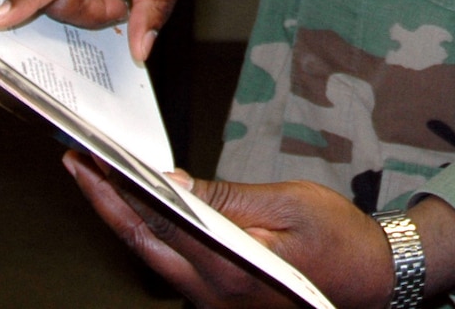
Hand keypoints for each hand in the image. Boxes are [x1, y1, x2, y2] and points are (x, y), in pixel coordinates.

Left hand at [64, 155, 454, 308]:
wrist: (376, 282)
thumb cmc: (340, 240)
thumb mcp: (289, 205)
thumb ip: (227, 197)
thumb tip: (173, 183)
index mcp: (227, 269)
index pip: (153, 225)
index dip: (114, 191)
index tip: (90, 160)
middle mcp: (211, 295)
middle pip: (140, 244)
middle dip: (104, 202)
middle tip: (78, 163)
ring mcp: (213, 303)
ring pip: (152, 258)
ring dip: (123, 218)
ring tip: (100, 178)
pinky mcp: (219, 301)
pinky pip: (172, 266)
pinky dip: (150, 234)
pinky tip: (142, 208)